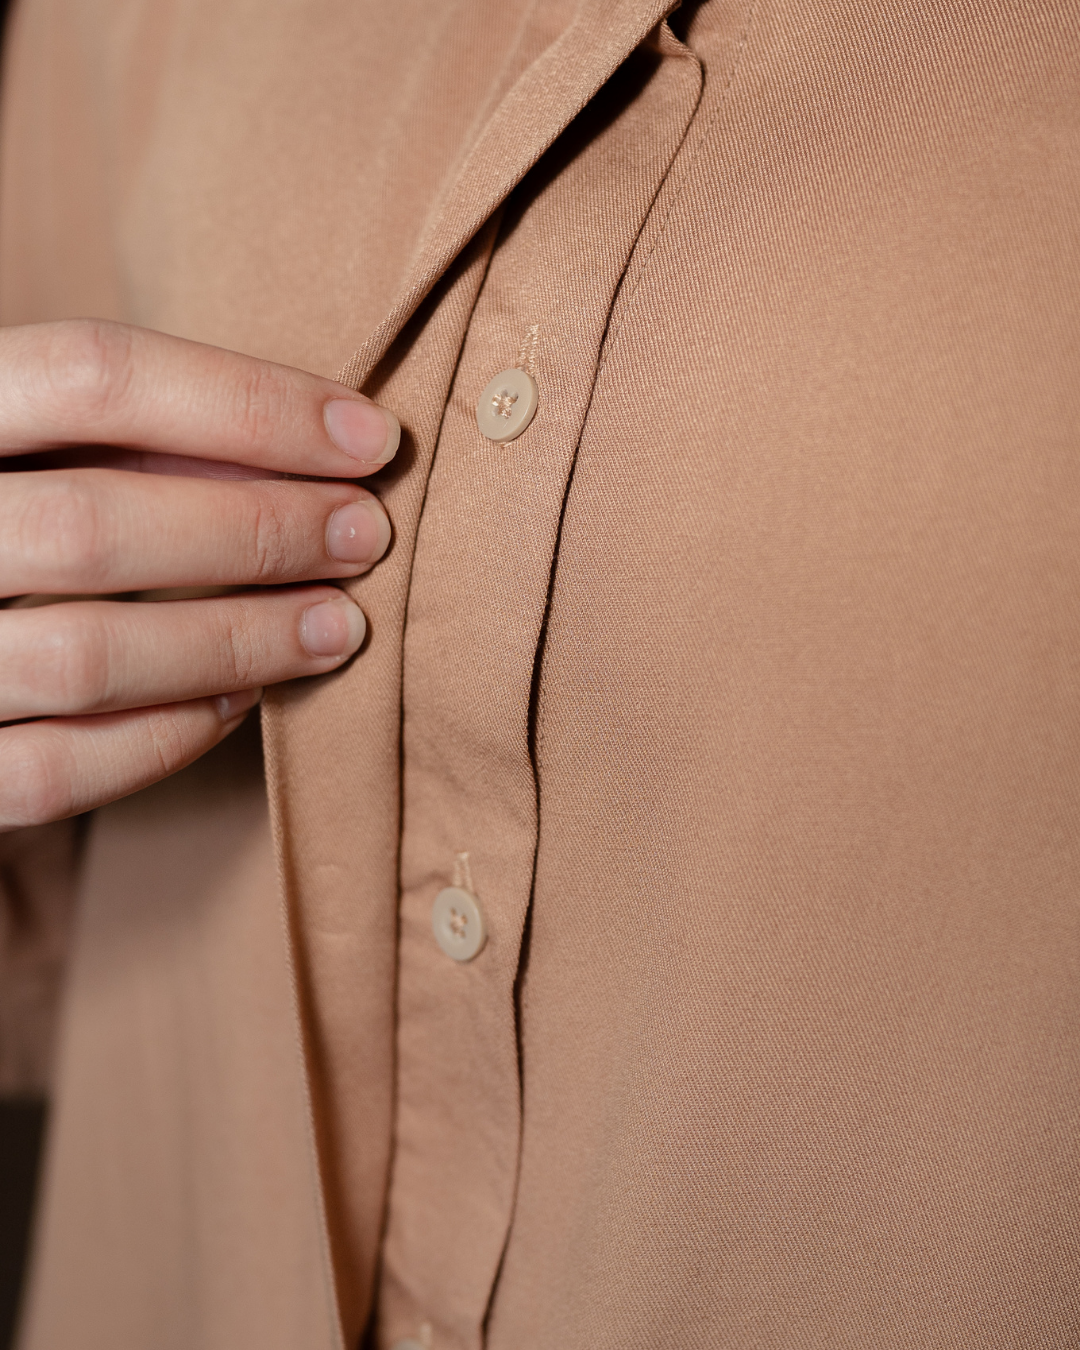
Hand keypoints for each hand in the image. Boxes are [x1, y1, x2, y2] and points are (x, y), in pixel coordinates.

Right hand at [0, 320, 398, 829]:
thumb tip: (322, 449)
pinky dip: (167, 736)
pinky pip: (59, 769)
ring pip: (88, 656)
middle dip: (259, 531)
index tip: (370, 439)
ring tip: (340, 627)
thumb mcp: (41, 447)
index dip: (250, 404)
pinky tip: (243, 701)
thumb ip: (136, 439)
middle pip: (97, 523)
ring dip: (240, 641)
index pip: (93, 374)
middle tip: (365, 536)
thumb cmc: (4, 514)